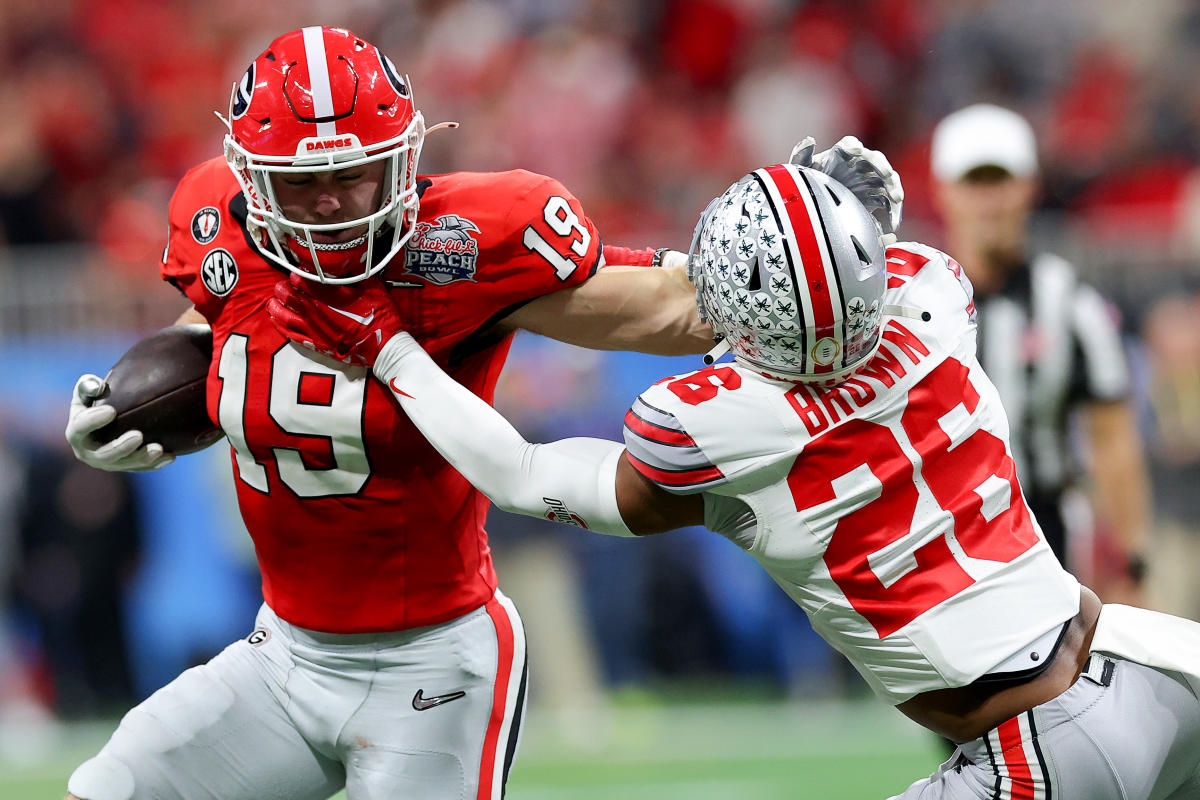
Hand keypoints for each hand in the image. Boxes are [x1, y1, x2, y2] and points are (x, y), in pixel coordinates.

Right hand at [65, 374, 174, 471]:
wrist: (105, 420)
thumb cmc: (96, 400)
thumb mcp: (89, 391)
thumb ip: (90, 385)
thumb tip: (99, 385)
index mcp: (76, 433)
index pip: (80, 428)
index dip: (93, 421)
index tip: (111, 411)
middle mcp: (88, 452)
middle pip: (104, 455)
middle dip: (121, 447)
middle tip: (138, 435)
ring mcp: (107, 462)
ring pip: (125, 465)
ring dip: (142, 458)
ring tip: (159, 448)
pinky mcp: (124, 466)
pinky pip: (140, 468)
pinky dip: (155, 463)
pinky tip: (170, 456)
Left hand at [267, 274, 404, 367]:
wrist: (383, 348)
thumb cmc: (381, 317)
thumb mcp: (374, 288)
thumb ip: (358, 274)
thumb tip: (350, 260)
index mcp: (331, 297)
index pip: (305, 282)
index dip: (298, 275)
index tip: (297, 273)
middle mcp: (318, 312)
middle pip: (291, 297)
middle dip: (283, 289)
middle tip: (281, 285)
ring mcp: (315, 329)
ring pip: (286, 316)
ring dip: (277, 307)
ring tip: (273, 300)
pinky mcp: (316, 344)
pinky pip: (291, 334)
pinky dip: (280, 326)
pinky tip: (275, 319)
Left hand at [790, 135, 903, 237]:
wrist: (815, 205)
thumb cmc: (808, 183)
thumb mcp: (801, 170)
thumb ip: (802, 155)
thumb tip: (809, 140)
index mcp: (840, 154)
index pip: (849, 145)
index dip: (853, 146)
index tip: (856, 151)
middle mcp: (859, 163)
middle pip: (875, 159)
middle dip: (881, 166)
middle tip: (886, 174)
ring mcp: (869, 179)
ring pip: (887, 179)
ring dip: (893, 187)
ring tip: (896, 198)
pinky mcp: (875, 196)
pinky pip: (888, 201)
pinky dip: (893, 211)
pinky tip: (894, 223)